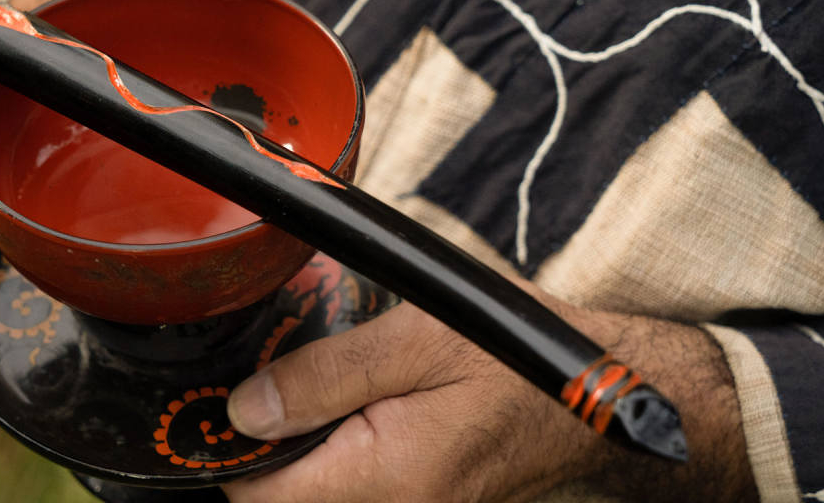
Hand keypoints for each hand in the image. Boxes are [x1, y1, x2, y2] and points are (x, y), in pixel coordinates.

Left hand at [221, 284, 758, 502]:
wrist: (596, 393)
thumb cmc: (515, 355)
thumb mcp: (415, 337)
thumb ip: (325, 374)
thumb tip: (243, 410)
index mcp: (386, 480)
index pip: (258, 495)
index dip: (227, 449)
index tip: (228, 398)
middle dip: (259, 452)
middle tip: (271, 384)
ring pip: (310, 498)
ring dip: (295, 457)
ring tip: (307, 396)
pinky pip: (347, 495)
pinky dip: (328, 463)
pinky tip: (342, 418)